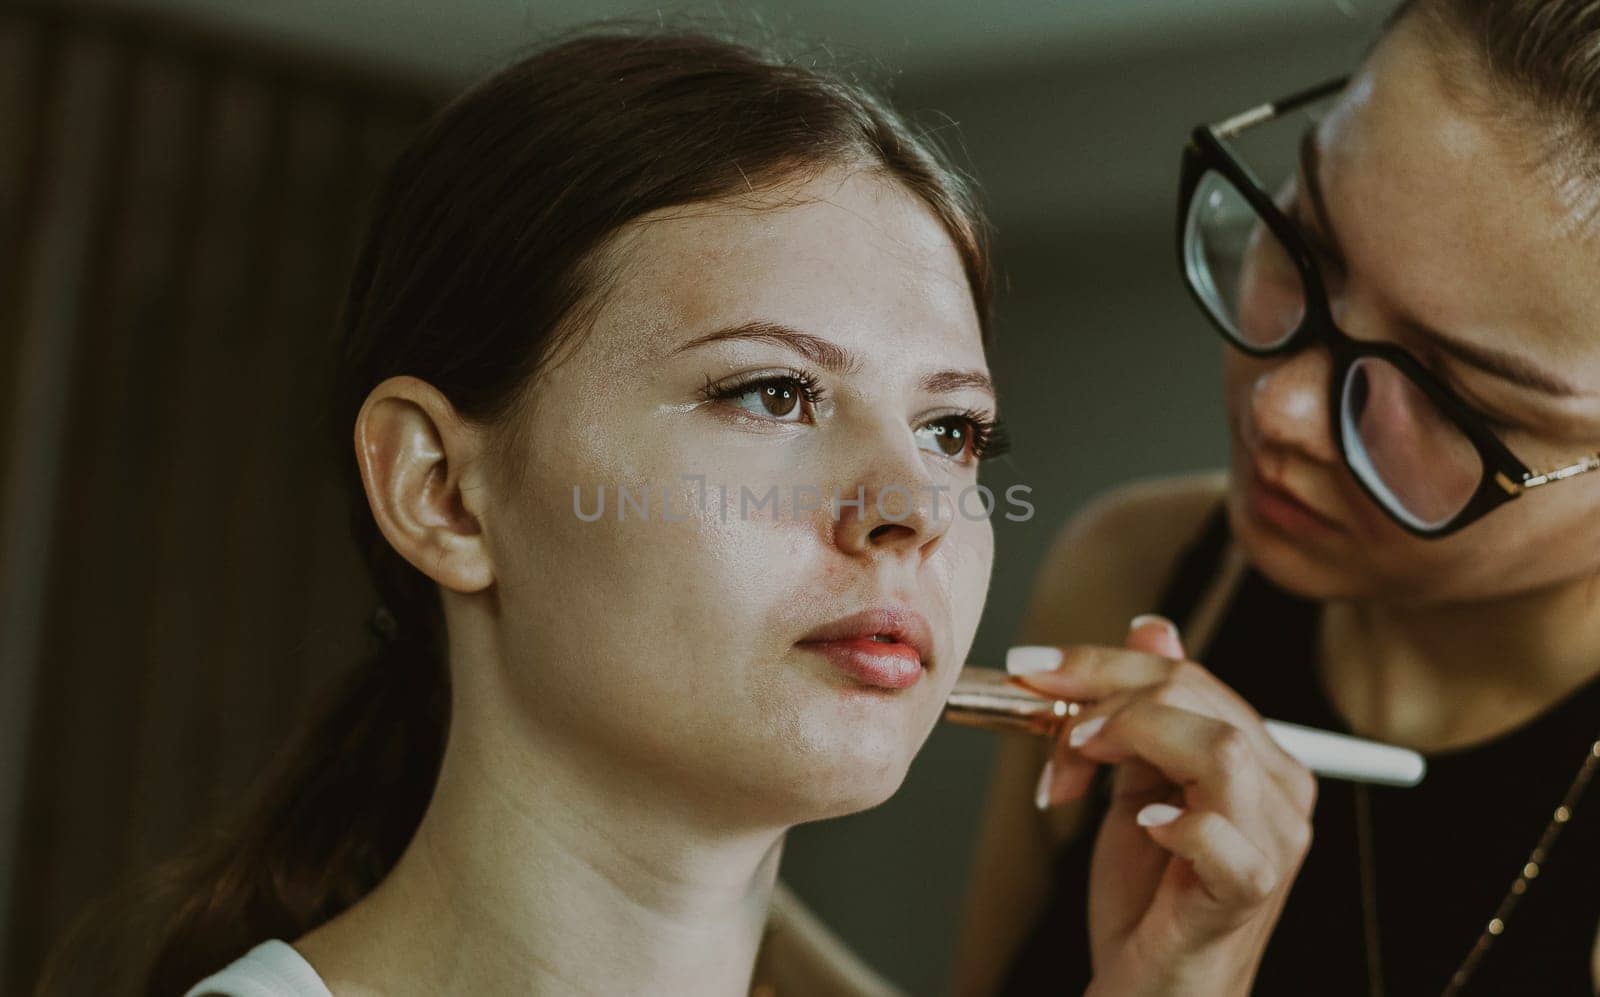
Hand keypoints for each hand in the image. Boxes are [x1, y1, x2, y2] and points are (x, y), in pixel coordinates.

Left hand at [1008, 616, 1314, 996]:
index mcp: (1257, 755)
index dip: (1105, 660)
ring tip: (1080, 763)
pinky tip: (1141, 825)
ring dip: (1134, 737)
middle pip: (1199, 697)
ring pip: (1221, 748)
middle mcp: (1280, 789)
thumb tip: (1151, 623)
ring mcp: (1275, 839)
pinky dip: (1178, 821)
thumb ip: (1145, 712)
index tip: (1033, 666)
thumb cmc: (1147, 895)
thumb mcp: (1134, 784)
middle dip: (1105, 695)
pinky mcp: (1251, 889)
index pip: (1188, 675)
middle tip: (1049, 724)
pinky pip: (1224, 836)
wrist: (1150, 985)